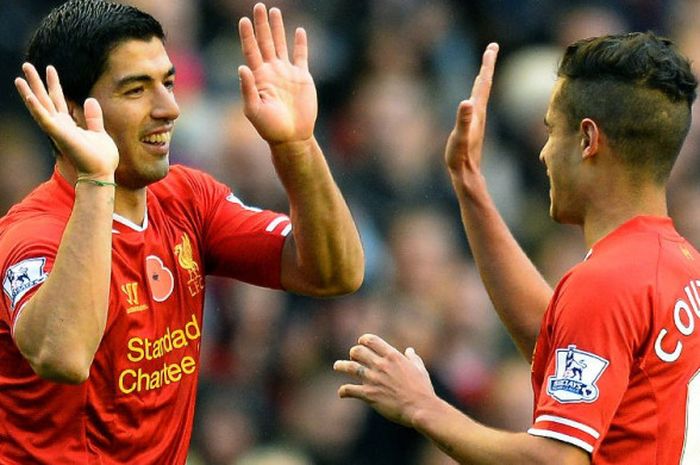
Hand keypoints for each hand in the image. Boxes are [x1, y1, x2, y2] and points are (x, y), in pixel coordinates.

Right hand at [14, 63, 117, 178]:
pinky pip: (44, 120)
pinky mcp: (59, 135)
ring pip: (40, 107)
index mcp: (68, 124)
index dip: (54, 84)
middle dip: (36, 82)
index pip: (58, 99)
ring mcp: (57, 130)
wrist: (101, 172)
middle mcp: (60, 126)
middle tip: (27, 65)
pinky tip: (29, 96)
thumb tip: (90, 100)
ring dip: (29, 92)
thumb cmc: (100, 157)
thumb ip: (93, 117)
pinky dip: (36, 108)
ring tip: (20, 77)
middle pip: (45, 99)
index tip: (50, 68)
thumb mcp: (99, 132)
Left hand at [238, 3, 316, 145]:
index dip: (247, 35)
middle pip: (265, 42)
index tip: (244, 20)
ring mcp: (287, 73)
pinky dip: (301, 43)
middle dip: (261, 24)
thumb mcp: (254, 110)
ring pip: (281, 44)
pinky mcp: (302, 78)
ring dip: (277, 28)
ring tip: (274, 11)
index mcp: (258, 77)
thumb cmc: (270, 127)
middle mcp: (271, 71)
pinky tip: (299, 30)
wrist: (292, 137)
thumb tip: (242, 67)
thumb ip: (248, 89)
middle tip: (258, 6)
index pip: (251, 51)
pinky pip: (301, 56)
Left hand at [334, 334, 435, 427]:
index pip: (371, 340)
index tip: (361, 343)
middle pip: (357, 352)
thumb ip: (413, 358)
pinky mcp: (369, 394)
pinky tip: (342, 393)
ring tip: (337, 366)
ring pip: (349, 368)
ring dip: (341, 366)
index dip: (363, 340)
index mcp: (392, 356)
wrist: (420, 408)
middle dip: (353, 354)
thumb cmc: (422, 389)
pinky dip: (343, 391)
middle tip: (353, 358)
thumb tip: (410, 350)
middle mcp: (380, 365)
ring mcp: (373, 379)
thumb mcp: (419, 369)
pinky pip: (350, 390)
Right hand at [444, 43, 498, 187]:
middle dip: (486, 66)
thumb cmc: (460, 157)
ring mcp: (475, 121)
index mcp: (477, 111)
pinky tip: (473, 98)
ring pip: (480, 95)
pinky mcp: (471, 128)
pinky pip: (474, 105)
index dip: (487, 64)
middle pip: (484, 85)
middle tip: (491, 48)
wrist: (466, 175)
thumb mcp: (459, 138)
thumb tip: (466, 102)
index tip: (492, 46)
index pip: (483, 83)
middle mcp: (478, 113)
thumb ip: (463, 120)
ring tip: (483, 69)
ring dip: (482, 79)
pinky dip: (475, 94)